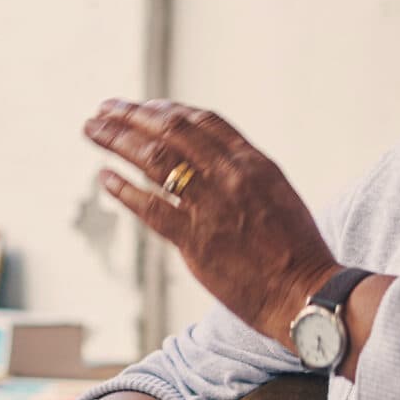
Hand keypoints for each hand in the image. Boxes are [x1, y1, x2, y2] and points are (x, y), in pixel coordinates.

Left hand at [84, 98, 341, 348]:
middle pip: (171, 131)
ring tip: (92, 130)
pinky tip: (105, 177)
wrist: (307, 294)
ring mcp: (211, 206)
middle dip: (132, 116)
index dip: (167, 110)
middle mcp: (231, 176)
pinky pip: (150, 206)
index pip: (203, 121)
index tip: (143, 106)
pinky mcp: (195, 240)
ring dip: (117, 140)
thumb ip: (244, 176)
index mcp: (254, 162)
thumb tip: (210, 166)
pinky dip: (123, 188)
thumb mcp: (278, 196)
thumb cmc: (297, 252)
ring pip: (154, 159)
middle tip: (104, 110)